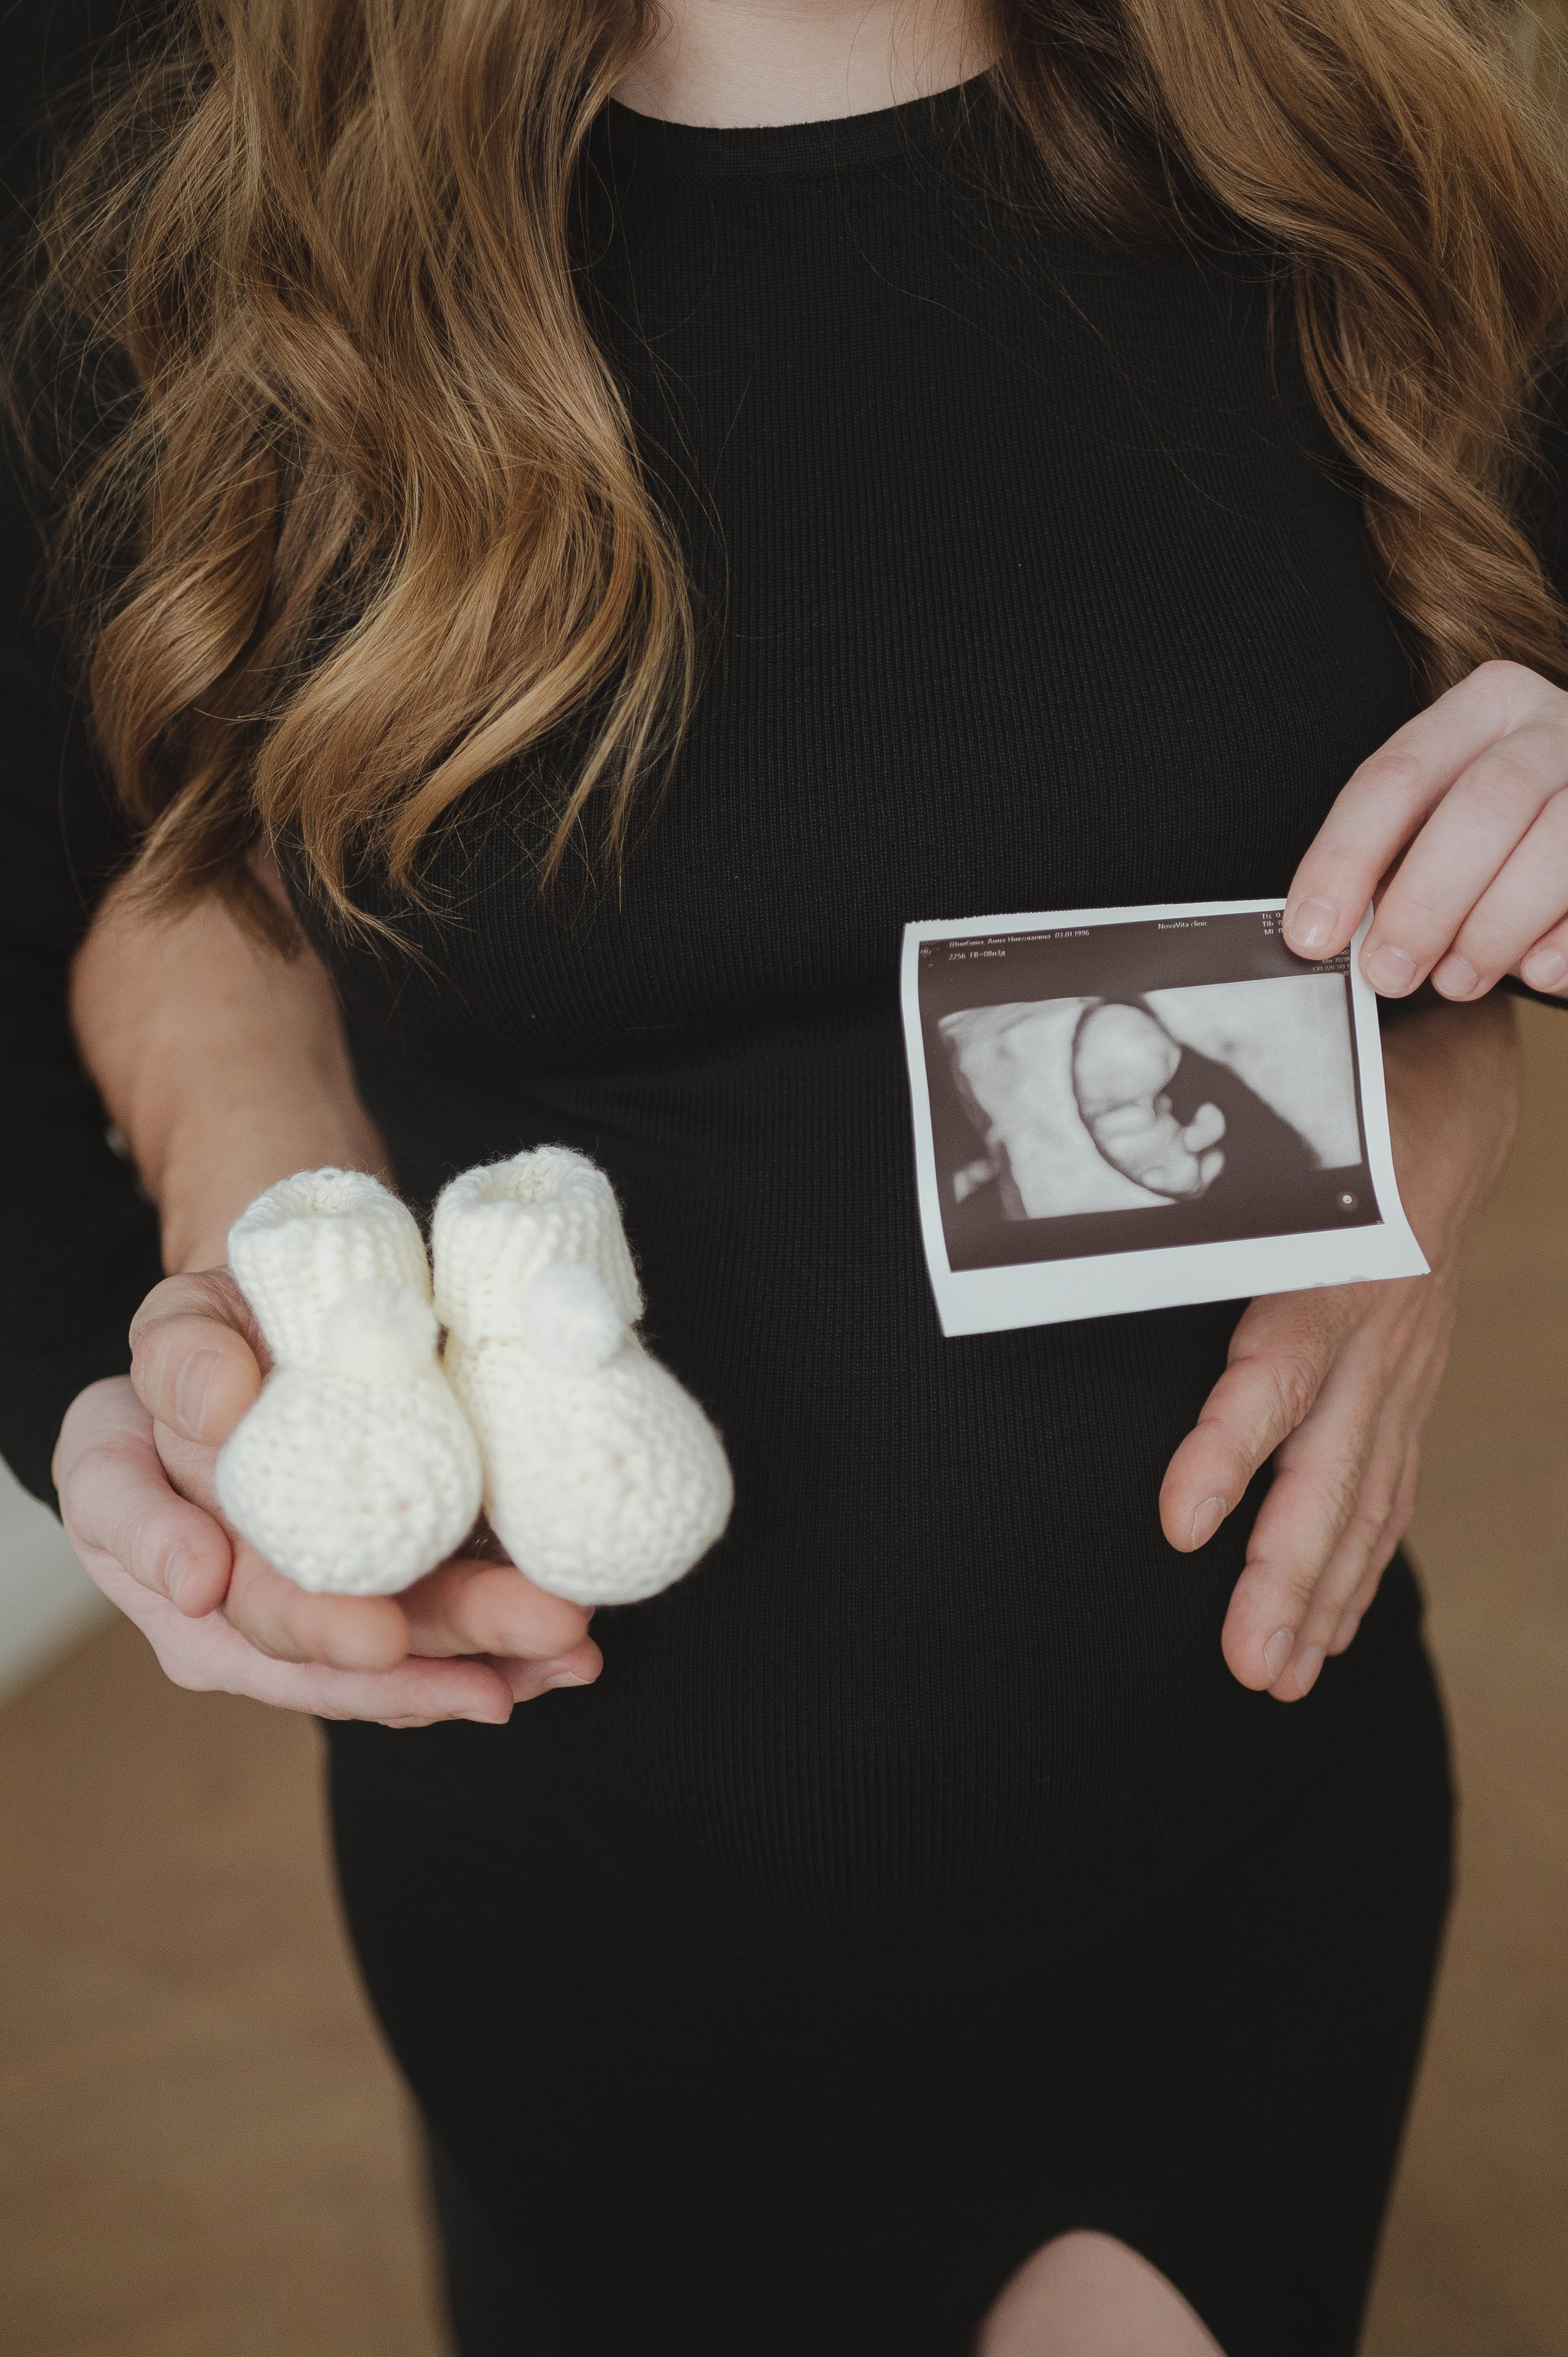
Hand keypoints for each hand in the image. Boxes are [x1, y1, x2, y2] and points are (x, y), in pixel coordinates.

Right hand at [53, 1270, 601, 1725]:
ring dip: (470, 1659)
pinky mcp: (392, 1614)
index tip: (208, 1576)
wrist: (304, 1358)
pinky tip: (568, 1661)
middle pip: (282, 1628)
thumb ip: (181, 1354)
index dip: (168, 1555)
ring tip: (556, 1648)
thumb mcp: (185, 1321)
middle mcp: (212, 1589)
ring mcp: (305, 1612)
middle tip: (443, 1649)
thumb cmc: (228, 1345)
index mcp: (133, 1512)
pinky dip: (505, 1657)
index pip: (135, 1534)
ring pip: (376, 1661)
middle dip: (376, 1650)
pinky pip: (439, 1652)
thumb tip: (217, 1404)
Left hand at [1159, 993, 1517, 1700]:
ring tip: (1277, 1679)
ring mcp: (1400, 1375)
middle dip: (1286, 1579)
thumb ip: (1198, 1191)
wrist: (1453, 1117)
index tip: (1179, 1524)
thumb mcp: (1275, 1143)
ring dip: (1322, 1597)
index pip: (1273, 1377)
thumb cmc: (1340, 1123)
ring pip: (1364, 1502)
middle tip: (1245, 1665)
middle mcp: (1373, 1339)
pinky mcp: (1409, 1392)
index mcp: (1327, 1275)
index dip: (1228, 1454)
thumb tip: (1074, 1203)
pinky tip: (1329, 1631)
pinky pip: (1388, 1493)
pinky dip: (1358, 1568)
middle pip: (1329, 1474)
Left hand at [1284, 660, 1567, 1000]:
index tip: (1310, 933)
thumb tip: (1333, 934)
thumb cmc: (1502, 832)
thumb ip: (1396, 864)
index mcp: (1483, 707)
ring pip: (1555, 845)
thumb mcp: (1443, 822)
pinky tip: (1535, 973)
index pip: (1395, 776)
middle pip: (1484, 805)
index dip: (1345, 859)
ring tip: (1456, 980)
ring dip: (1494, 930)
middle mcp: (1553, 724)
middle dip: (1426, 902)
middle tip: (1388, 971)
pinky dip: (1563, 943)